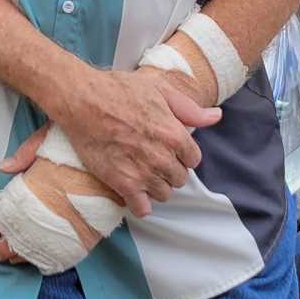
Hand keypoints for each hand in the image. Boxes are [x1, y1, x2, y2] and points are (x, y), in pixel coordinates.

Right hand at [55, 68, 220, 219]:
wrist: (82, 100)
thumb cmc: (119, 89)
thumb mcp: (159, 89)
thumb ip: (189, 108)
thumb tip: (216, 117)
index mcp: (174, 134)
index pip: (193, 159)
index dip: (182, 153)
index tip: (169, 148)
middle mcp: (162, 157)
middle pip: (180, 178)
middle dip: (170, 169)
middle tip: (153, 157)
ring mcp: (143, 173)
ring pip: (164, 194)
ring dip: (156, 185)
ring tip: (141, 170)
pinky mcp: (123, 184)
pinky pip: (143, 209)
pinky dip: (141, 204)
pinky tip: (134, 190)